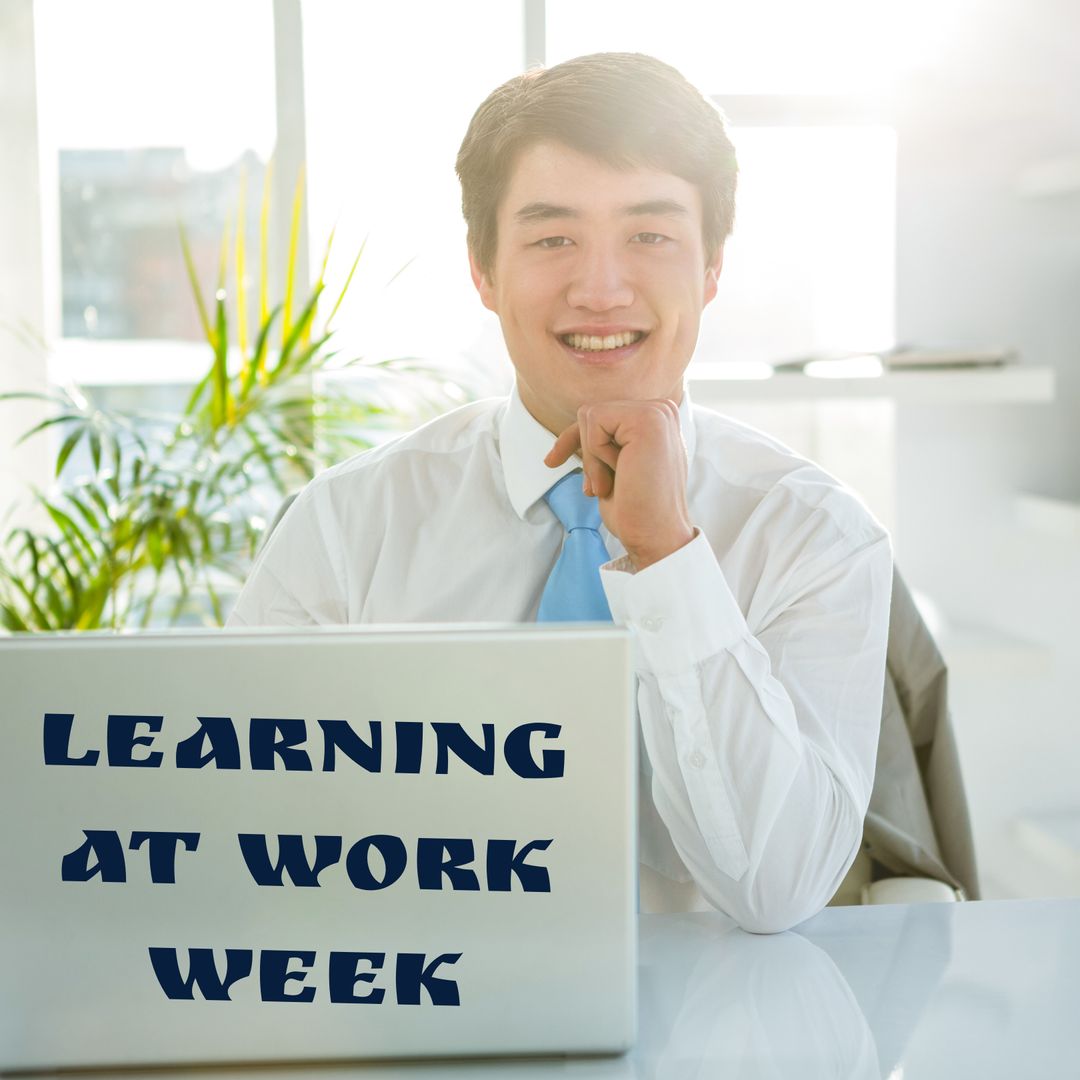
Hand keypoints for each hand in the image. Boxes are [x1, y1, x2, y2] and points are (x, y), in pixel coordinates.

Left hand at [544, 400, 694, 571]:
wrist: (654, 534)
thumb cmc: (635, 509)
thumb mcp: (611, 467)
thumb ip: (601, 443)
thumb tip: (571, 435)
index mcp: (656, 421)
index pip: (601, 416)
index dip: (573, 439)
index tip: (552, 461)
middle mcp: (661, 410)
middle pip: (591, 413)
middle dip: (585, 454)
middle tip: (600, 488)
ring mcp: (658, 412)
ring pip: (590, 416)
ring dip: (592, 458)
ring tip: (610, 484)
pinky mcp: (648, 419)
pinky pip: (595, 421)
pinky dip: (596, 454)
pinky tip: (620, 474)